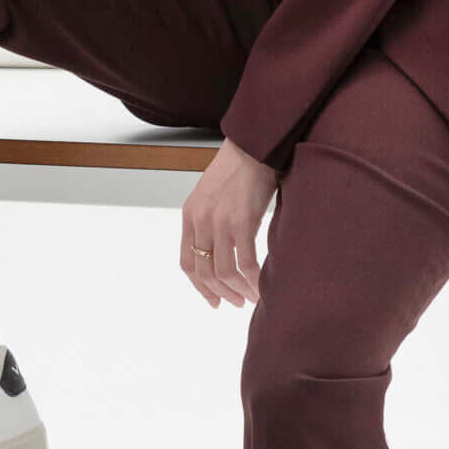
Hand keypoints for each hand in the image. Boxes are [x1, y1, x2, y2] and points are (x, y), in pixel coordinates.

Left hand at [180, 138, 276, 307]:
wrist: (255, 145)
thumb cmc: (240, 168)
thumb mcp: (214, 195)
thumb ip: (213, 221)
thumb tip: (228, 251)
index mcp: (190, 215)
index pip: (187, 262)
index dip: (199, 286)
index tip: (213, 299)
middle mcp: (200, 221)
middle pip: (203, 272)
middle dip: (219, 293)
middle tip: (235, 303)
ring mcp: (219, 222)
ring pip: (223, 272)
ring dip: (236, 290)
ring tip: (249, 297)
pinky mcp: (241, 222)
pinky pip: (244, 263)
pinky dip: (252, 279)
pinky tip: (260, 285)